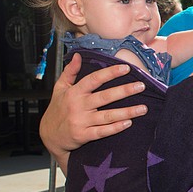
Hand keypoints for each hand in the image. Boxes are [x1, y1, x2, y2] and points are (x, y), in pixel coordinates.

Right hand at [39, 53, 146, 168]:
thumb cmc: (57, 110)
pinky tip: (128, 123)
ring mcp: (81, 121)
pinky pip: (102, 132)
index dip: (110, 73)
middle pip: (104, 97)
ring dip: (127, 112)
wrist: (49, 135)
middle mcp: (78, 106)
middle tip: (141, 86)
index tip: (126, 68)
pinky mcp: (84, 135)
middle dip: (124, 91)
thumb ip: (70, 71)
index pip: (94, 80)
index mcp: (74, 92)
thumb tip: (78, 55)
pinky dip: (115, 128)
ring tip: (143, 108)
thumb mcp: (60, 88)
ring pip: (107, 116)